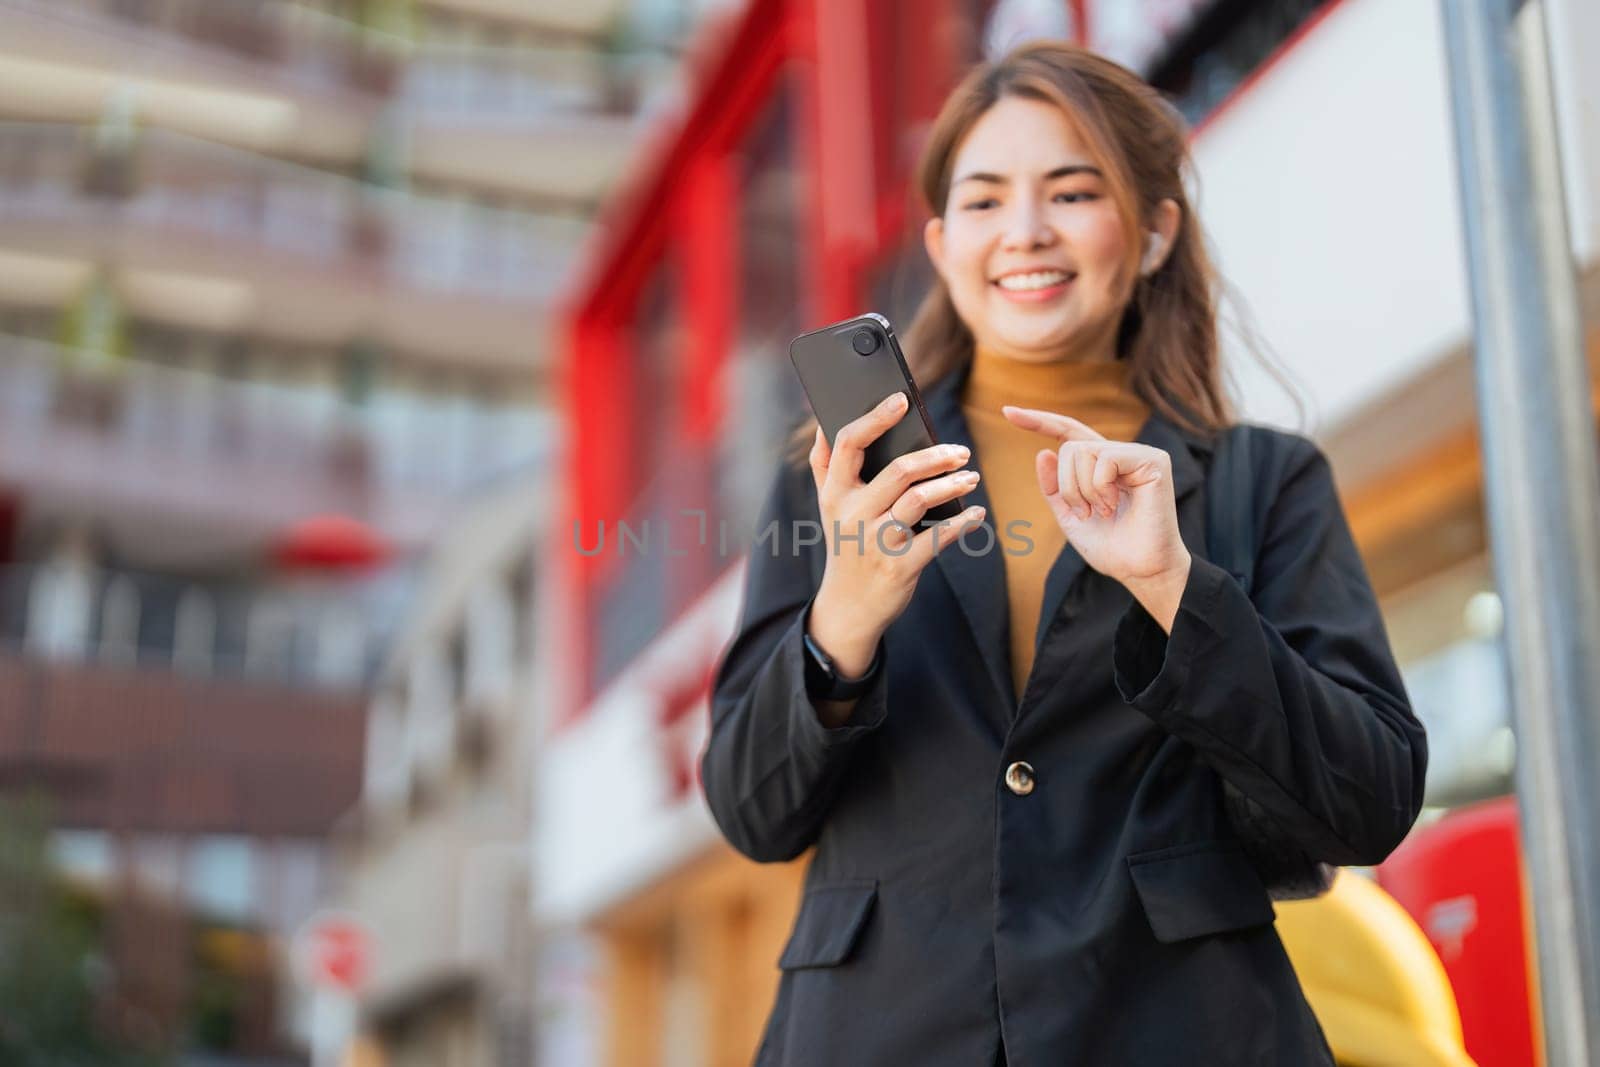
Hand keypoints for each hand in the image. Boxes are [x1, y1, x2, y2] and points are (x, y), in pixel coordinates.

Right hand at [807, 392, 986, 675]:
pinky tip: (976, 512)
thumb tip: (823, 421)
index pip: (849, 443)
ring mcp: (876, 542)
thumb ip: (824, 464)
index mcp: (835, 493)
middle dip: (935, 456)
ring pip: (919, 501)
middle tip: (960, 451)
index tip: (901, 400)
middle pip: (898, 471)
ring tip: (971, 477)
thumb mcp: (828, 507)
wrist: (847, 607)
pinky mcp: (900, 567)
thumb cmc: (844, 545)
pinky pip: (938, 538)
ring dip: (952, 485)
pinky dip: (962, 523)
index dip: (876, 418)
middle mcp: (853, 514)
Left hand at [1001, 404, 1190, 610]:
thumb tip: (1043, 451)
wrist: (1139, 570)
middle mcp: (1120, 454)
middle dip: (1066, 486)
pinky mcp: (1153, 460)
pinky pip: (1105, 459)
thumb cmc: (1110, 547)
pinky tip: (1115, 505)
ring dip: (1083, 491)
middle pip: (1068, 448)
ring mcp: (1139, 455)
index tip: (1007, 412)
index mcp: (1101, 465)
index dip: (1038, 421)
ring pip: (1082, 452)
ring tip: (1104, 512)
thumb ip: (1054, 487)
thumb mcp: (1069, 516)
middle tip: (1086, 513)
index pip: (1067, 432)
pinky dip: (1101, 487)